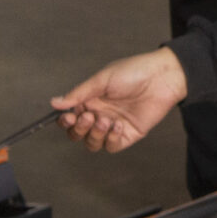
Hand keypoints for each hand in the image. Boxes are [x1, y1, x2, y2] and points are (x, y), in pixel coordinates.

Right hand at [55, 48, 189, 152]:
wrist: (161, 77)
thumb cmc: (133, 72)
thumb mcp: (102, 79)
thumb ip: (78, 94)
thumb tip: (54, 103)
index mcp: (90, 100)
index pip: (69, 117)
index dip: (65, 121)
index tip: (68, 117)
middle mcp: (98, 114)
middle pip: (78, 133)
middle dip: (79, 129)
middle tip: (90, 116)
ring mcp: (112, 126)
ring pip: (92, 143)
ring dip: (95, 134)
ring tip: (105, 120)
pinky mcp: (127, 134)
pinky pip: (112, 146)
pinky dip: (111, 139)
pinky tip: (118, 125)